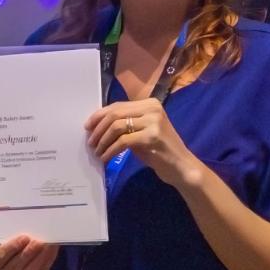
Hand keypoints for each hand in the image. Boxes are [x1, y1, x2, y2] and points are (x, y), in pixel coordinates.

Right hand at [0, 234, 57, 269]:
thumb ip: (9, 241)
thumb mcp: (5, 248)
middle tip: (38, 241)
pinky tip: (51, 251)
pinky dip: (47, 261)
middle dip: (28, 253)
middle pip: (13, 267)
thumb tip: (23, 230)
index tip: (24, 238)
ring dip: (39, 258)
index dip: (12, 248)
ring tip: (47, 245)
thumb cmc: (10, 257)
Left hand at [85, 98, 202, 188]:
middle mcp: (152, 108)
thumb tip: (98, 125)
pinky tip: (105, 158)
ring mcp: (153, 122)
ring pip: (116, 126)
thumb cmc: (160, 151)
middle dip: (98, 128)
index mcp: (150, 104)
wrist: (181, 166)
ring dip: (102, 141)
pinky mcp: (151, 137)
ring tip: (97, 151)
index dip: (99, 115)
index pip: (118, 106)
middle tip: (90, 142)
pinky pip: (122, 142)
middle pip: (115, 114)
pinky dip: (110, 150)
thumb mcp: (141, 133)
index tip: (88, 127)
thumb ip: (125, 124)